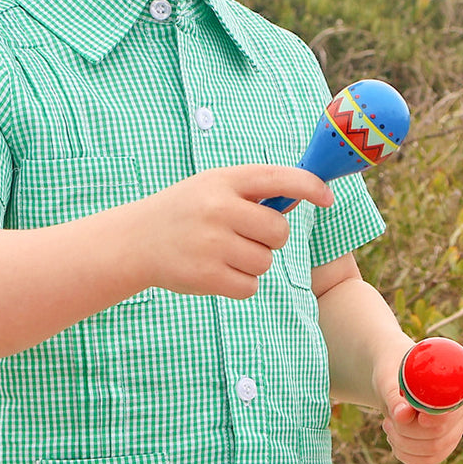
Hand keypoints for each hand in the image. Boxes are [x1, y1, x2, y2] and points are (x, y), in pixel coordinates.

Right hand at [129, 165, 333, 299]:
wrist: (135, 240)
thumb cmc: (184, 211)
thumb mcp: (213, 186)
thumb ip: (254, 190)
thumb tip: (303, 196)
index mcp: (223, 181)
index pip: (278, 178)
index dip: (310, 186)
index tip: (327, 197)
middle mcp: (219, 210)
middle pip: (278, 231)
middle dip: (270, 237)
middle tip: (244, 235)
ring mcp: (212, 244)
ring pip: (265, 261)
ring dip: (253, 262)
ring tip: (223, 253)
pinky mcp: (207, 276)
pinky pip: (250, 286)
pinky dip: (240, 283)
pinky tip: (217, 270)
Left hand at [374, 341, 462, 463]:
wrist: (393, 379)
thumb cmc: (392, 374)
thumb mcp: (387, 380)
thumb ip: (394, 396)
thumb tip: (403, 414)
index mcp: (456, 388)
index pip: (453, 411)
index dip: (437, 419)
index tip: (418, 419)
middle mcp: (461, 411)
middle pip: (441, 435)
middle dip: (408, 432)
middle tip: (387, 421)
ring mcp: (454, 430)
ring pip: (434, 451)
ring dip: (404, 443)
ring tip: (388, 425)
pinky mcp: (443, 444)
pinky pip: (429, 459)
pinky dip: (407, 454)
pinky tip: (394, 439)